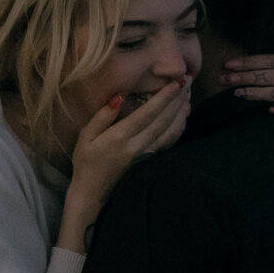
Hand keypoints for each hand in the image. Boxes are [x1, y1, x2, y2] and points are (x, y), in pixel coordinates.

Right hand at [59, 80, 190, 250]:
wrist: (92, 191)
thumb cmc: (86, 160)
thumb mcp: (85, 136)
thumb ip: (102, 116)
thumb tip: (118, 97)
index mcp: (120, 137)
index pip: (147, 114)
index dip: (164, 98)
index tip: (176, 83)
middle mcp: (137, 146)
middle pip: (163, 121)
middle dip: (177, 101)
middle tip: (188, 81)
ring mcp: (146, 154)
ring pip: (170, 132)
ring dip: (181, 113)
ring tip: (188, 95)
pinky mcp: (150, 159)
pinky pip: (170, 142)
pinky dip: (180, 128)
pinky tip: (183, 116)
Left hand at [221, 55, 273, 124]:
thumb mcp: (273, 76)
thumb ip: (258, 71)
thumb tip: (228, 67)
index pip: (270, 61)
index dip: (248, 62)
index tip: (227, 66)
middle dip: (248, 77)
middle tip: (227, 80)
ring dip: (260, 93)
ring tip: (240, 94)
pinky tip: (272, 111)